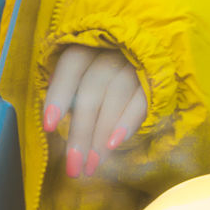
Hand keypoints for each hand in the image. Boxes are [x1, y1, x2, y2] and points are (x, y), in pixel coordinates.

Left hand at [44, 43, 147, 179]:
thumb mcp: (89, 74)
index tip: (49, 127)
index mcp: (91, 44)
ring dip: (102, 133)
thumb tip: (53, 119)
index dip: (59, 94)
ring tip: (94, 162)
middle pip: (92, 89)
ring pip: (115, 96)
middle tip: (74, 165)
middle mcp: (113, 50)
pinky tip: (114, 144)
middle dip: (81, 130)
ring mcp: (138, 62)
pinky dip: (127, 122)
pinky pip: (142, 100)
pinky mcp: (159, 78)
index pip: (72, 64)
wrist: (160, 55)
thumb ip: (72, 90)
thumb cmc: (111, 74)